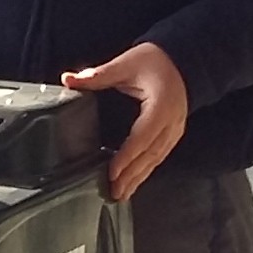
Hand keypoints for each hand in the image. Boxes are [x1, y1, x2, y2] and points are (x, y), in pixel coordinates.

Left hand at [62, 40, 188, 200]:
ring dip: (139, 177)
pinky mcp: (173, 132)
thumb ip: (99, 75)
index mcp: (161, 106)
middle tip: (114, 192)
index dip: (127, 157)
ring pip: (156, 159)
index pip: (142, 137)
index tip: (113, 172)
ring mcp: (175, 129)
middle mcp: (171, 122)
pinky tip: (135, 180)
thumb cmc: (156, 60)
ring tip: (122, 194)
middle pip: (150, 154)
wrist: (183, 59)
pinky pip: (160, 155)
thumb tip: (70, 79)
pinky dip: (146, 169)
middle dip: (132, 175)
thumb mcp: (126, 63)